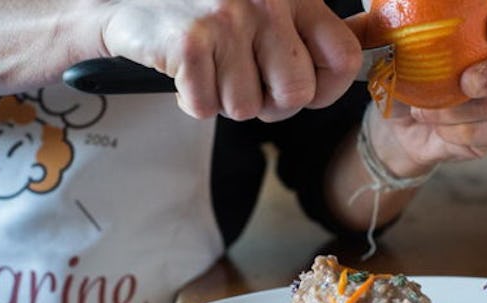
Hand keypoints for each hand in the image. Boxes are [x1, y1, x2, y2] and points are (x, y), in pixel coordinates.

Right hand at [94, 0, 361, 120]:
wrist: (125, 0)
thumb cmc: (200, 7)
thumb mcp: (261, 3)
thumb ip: (305, 28)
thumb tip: (362, 53)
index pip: (342, 55)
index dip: (328, 89)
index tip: (307, 92)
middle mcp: (265, 1)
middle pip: (296, 94)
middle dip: (270, 104)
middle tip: (244, 84)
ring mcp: (226, 20)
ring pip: (248, 108)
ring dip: (224, 100)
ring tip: (208, 67)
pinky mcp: (189, 43)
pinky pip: (207, 108)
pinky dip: (192, 100)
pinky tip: (184, 72)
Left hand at [354, 0, 486, 175]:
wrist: (397, 126)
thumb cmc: (398, 76)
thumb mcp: (378, 50)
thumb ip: (372, 31)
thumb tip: (355, 20)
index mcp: (478, 26)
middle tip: (467, 82)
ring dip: (460, 111)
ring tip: (425, 112)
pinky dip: (462, 133)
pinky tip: (441, 130)